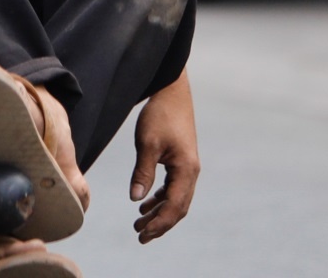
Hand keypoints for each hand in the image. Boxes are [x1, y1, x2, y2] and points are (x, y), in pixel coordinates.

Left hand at [130, 75, 198, 241]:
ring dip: (159, 212)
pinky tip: (144, 203)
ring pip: (175, 199)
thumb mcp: (147, 143)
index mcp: (186, 171)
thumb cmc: (159, 115)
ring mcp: (188, 167)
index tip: (142, 233)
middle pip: (177, 208)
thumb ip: (143, 171)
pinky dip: (160, 198)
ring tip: (139, 223)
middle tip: (139, 235)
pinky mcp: (181, 161)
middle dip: (160, 223)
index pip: (174, 206)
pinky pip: (173, 188)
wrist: (171, 92)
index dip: (159, 223)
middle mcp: (191, 173)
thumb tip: (136, 199)